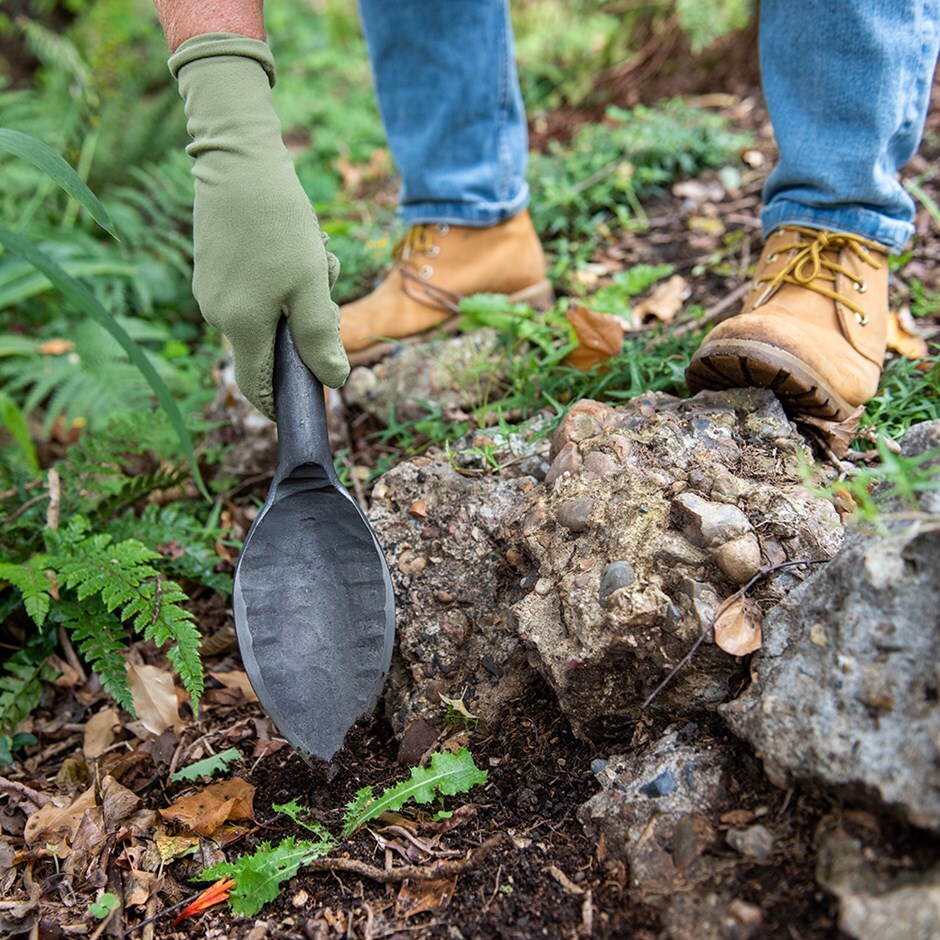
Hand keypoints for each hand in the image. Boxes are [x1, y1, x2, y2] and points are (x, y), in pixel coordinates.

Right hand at [169, 33, 348, 417]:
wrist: (238, 160)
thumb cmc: (278, 225)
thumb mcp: (311, 286)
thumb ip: (320, 339)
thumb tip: (334, 380)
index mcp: (240, 327)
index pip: (257, 387)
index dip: (282, 402)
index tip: (308, 403)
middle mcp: (218, 315)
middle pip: (273, 346)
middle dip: (309, 326)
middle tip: (328, 288)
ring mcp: (212, 290)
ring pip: (271, 314)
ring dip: (304, 294)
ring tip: (316, 255)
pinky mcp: (214, 268)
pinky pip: (259, 290)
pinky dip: (286, 276)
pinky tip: (299, 242)